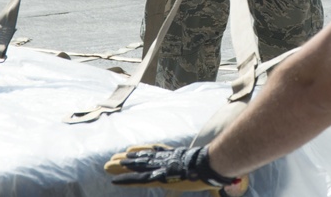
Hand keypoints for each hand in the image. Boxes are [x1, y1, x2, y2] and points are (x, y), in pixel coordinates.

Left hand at [104, 144, 248, 194]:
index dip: (141, 151)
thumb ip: (208, 167)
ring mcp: (161, 167)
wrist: (211, 162)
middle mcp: (165, 160)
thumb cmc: (213, 163)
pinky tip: (115, 180)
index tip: (129, 150)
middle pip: (142, 159)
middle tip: (111, 159)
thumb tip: (223, 172)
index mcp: (174, 157)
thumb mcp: (207, 164)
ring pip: (137, 167)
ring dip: (121, 167)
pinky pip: (139, 179)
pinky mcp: (159, 177)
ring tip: (107, 166)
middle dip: (126, 159)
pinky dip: (127, 179)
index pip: (154, 152)